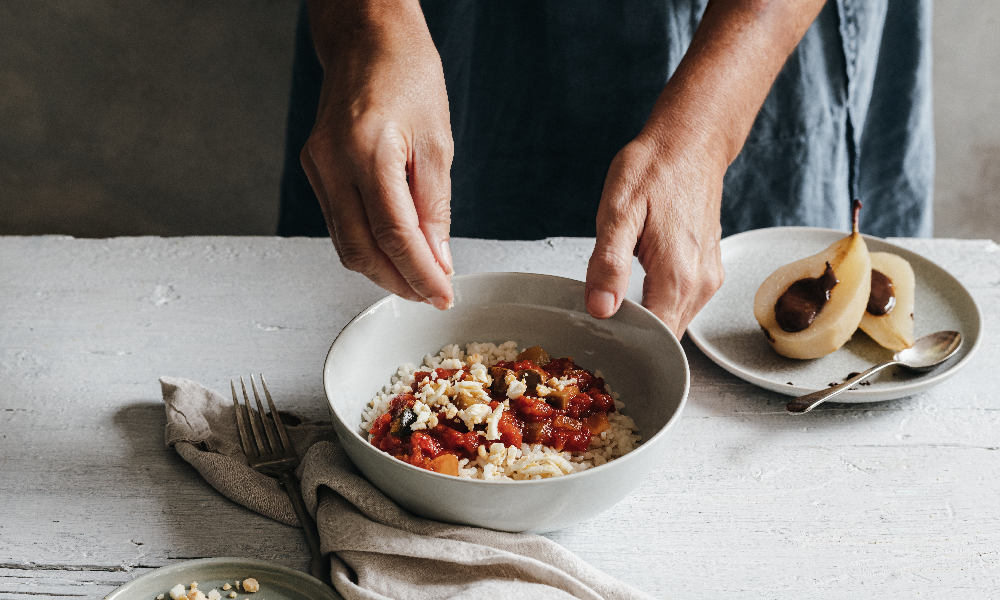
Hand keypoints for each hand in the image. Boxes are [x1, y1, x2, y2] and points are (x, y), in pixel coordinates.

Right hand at [300, 1, 454, 308]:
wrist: (366, 38)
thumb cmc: (407, 75)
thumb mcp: (437, 141)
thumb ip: (435, 206)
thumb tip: (438, 259)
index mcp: (367, 152)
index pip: (394, 235)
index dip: (420, 273)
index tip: (443, 295)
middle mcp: (332, 163)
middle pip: (360, 250)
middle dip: (398, 282)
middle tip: (431, 295)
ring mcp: (317, 167)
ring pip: (344, 244)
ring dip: (380, 270)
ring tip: (416, 280)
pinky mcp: (313, 168)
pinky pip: (337, 223)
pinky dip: (365, 245)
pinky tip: (392, 252)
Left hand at [585, 134, 725, 337]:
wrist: (690, 144)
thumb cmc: (653, 170)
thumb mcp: (618, 212)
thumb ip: (609, 264)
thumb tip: (601, 309)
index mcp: (678, 275)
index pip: (656, 338)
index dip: (626, 341)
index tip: (599, 333)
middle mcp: (701, 284)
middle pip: (666, 336)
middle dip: (634, 335)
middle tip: (600, 318)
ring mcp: (709, 278)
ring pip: (674, 322)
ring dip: (647, 320)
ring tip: (616, 301)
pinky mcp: (709, 271)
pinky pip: (682, 304)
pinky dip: (659, 304)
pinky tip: (638, 286)